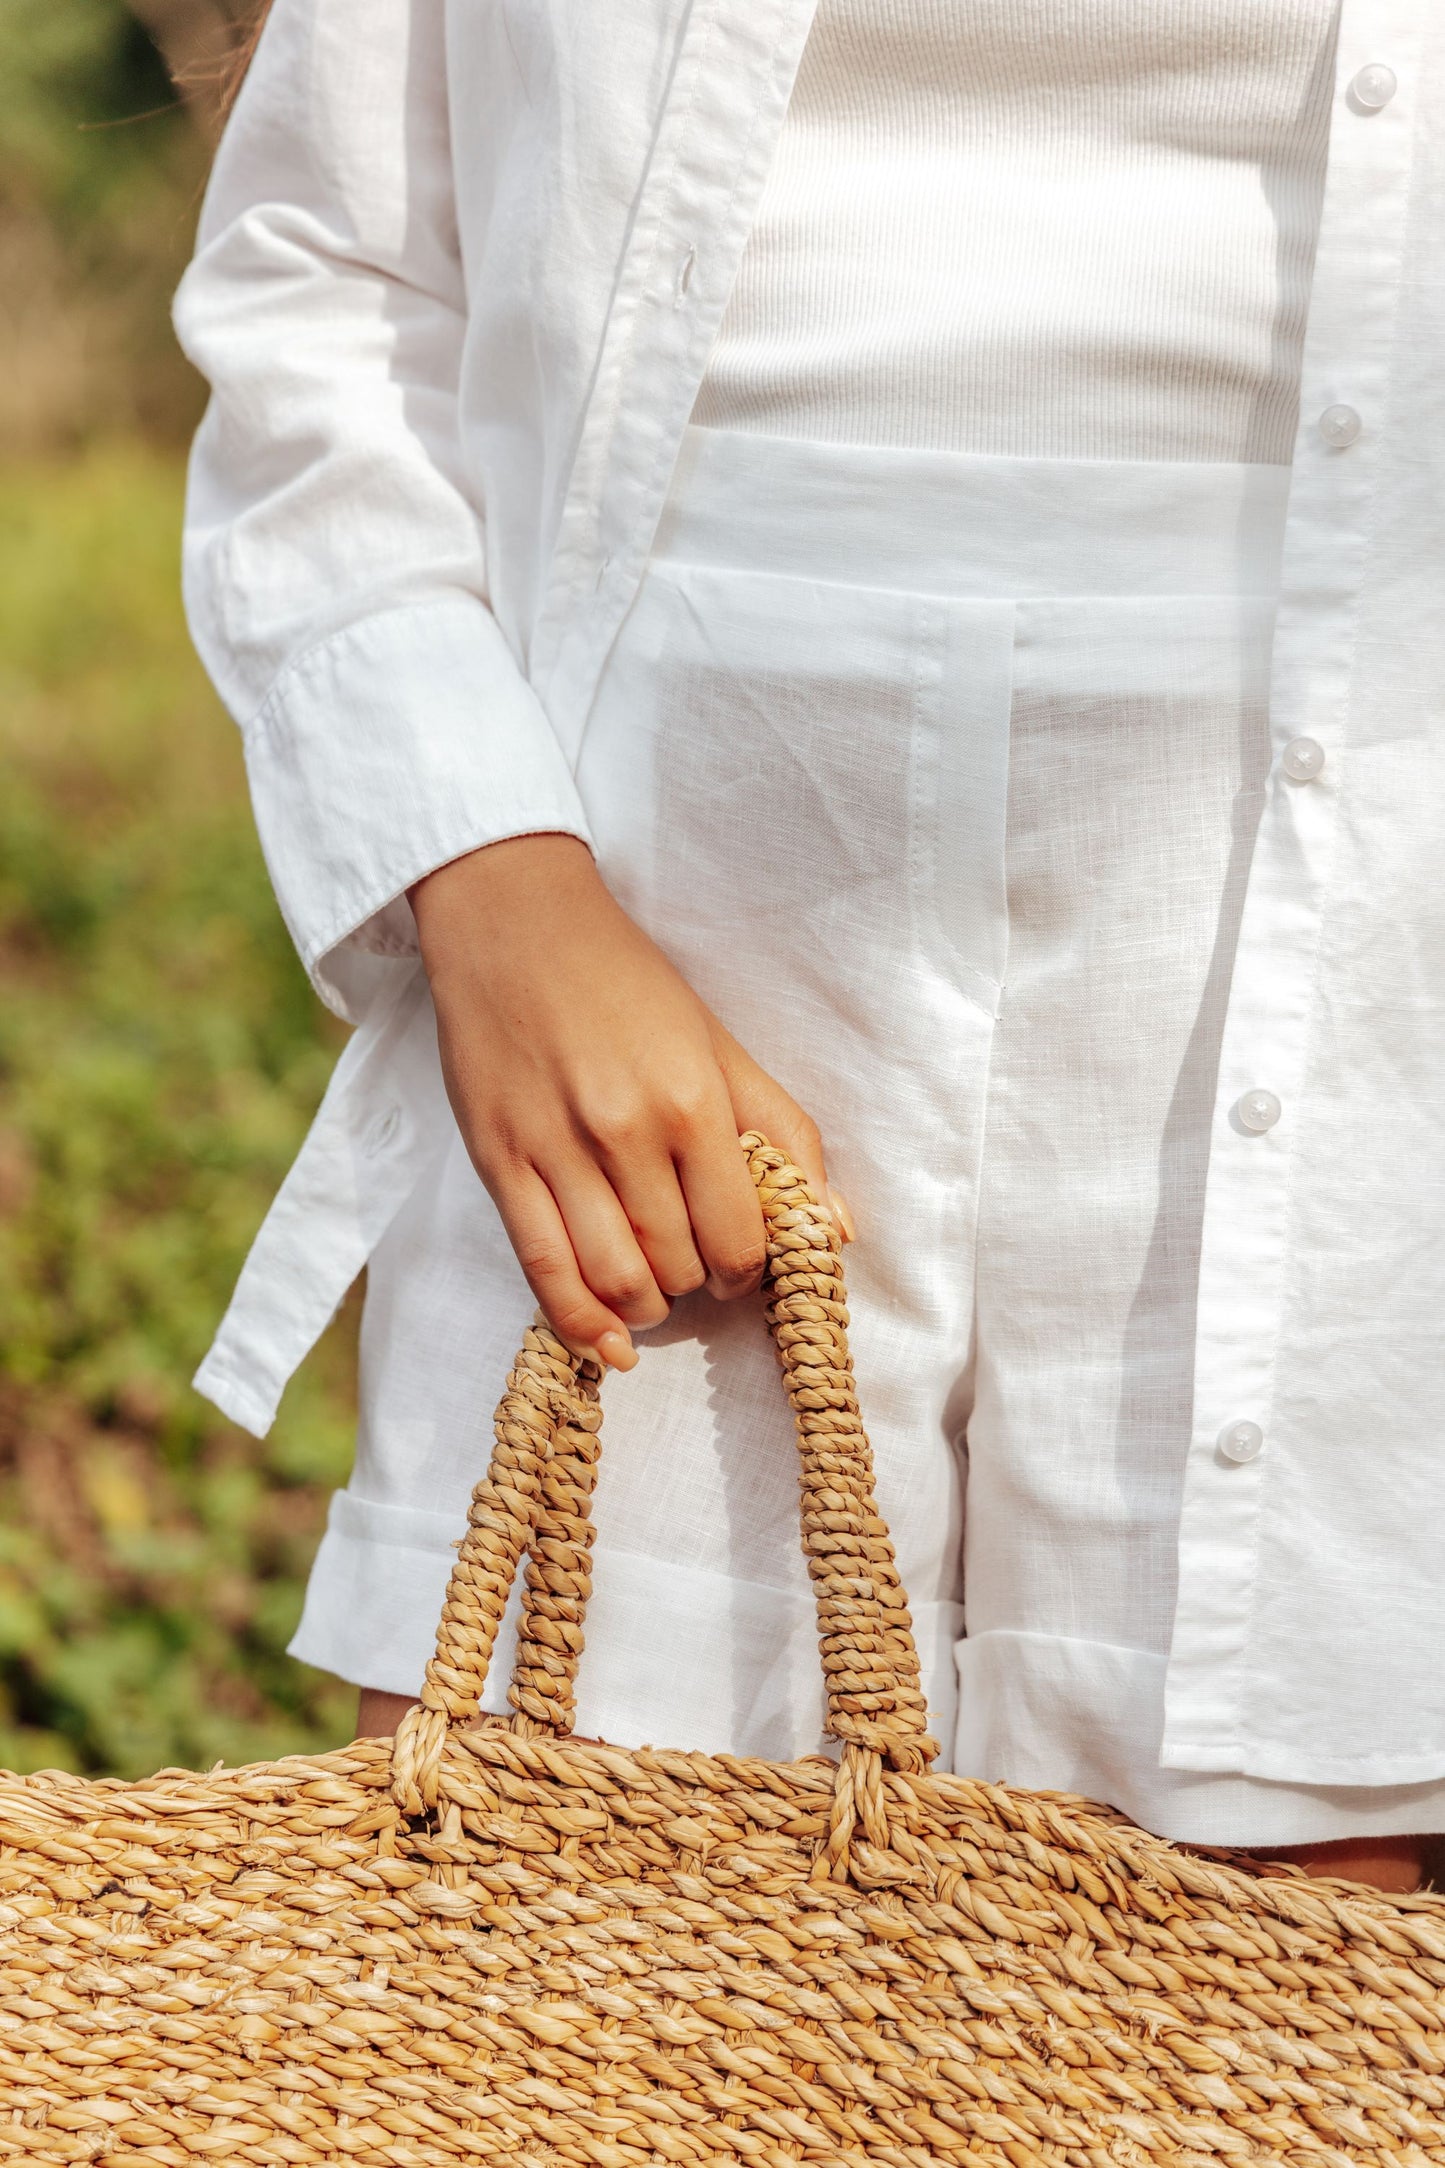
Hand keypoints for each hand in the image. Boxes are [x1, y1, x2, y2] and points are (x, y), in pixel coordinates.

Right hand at [410, 834, 840, 1370]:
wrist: (513, 921)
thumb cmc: (624, 981)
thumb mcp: (719, 1044)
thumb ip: (782, 1135)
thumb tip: (833, 1229)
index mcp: (693, 1100)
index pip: (740, 1237)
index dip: (750, 1270)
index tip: (742, 1261)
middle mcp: (627, 1131)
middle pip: (680, 1266)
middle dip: (697, 1283)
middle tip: (694, 1265)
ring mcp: (556, 1149)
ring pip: (617, 1280)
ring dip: (646, 1304)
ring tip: (653, 1285)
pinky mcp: (499, 1161)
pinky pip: (544, 1272)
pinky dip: (580, 1323)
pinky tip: (607, 1341)